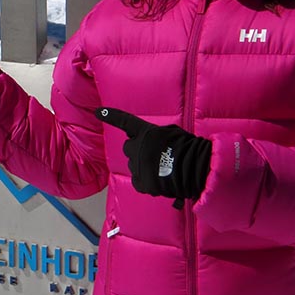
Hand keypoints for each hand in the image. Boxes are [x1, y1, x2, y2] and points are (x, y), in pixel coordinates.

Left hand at [97, 107, 211, 200]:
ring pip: (134, 165)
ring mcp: (137, 166)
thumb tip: (152, 143)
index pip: (125, 121)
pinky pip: (139, 181)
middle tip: (153, 155)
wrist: (195, 169)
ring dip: (143, 165)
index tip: (98, 112)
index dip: (111, 116)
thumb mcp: (172, 132)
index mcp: (145, 132)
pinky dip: (146, 181)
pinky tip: (159, 180)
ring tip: (161, 169)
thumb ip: (156, 136)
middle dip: (137, 150)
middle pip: (129, 147)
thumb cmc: (188, 148)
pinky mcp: (141, 183)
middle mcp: (137, 147)